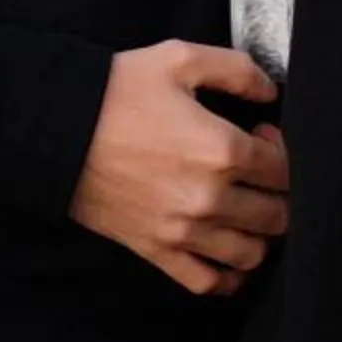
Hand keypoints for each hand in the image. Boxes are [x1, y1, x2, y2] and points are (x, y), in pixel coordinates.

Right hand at [69, 41, 289, 296]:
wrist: (58, 130)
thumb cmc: (118, 91)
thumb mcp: (179, 59)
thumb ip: (236, 70)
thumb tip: (270, 92)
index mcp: (221, 150)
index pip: (283, 170)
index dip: (282, 150)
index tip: (262, 135)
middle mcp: (210, 199)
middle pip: (275, 216)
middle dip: (277, 194)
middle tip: (257, 173)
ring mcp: (183, 232)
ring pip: (251, 254)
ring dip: (258, 234)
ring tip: (244, 210)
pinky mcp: (157, 251)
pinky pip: (208, 283)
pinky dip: (226, 276)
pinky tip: (224, 252)